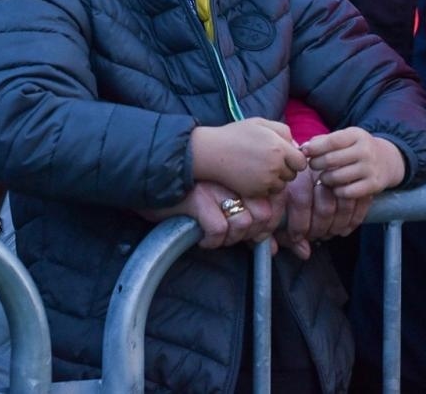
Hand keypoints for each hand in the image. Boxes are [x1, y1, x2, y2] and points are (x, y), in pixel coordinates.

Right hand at [139, 182, 283, 252]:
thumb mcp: (221, 204)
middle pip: (263, 214)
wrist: (152, 183)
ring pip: (243, 223)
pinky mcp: (197, 199)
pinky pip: (218, 229)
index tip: (257, 237)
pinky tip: (202, 239)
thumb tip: (273, 249)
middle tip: (233, 237)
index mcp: (240, 176)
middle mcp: (231, 179)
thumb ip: (250, 223)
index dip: (270, 225)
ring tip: (215, 237)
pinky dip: (211, 241)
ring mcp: (214, 188)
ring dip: (231, 239)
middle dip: (252, 235)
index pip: (274, 200)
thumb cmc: (189, 197)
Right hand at [192, 118, 305, 198]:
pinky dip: (263, 187)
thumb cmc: (235, 135)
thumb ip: (283, 130)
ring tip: (258, 169)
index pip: (301, 161)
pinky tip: (251, 176)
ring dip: (274, 180)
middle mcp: (275, 165)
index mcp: (279, 147)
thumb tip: (295, 144)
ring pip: (281, 186)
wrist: (212, 152)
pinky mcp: (256, 192)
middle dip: (284, 170)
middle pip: (292, 175)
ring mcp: (266, 180)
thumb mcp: (259, 123)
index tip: (283, 156)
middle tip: (268, 161)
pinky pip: (268, 193)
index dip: (294, 159)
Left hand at [277, 167, 370, 259]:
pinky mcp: (356, 176)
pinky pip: (360, 202)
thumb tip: (303, 252)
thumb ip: (283, 229)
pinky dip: (353, 220)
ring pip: (344, 204)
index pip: (300, 201)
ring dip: (336, 226)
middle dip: (319, 229)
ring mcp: (340, 171)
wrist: (310, 160)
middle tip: (314, 236)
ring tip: (327, 233)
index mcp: (297, 170)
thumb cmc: (290, 185)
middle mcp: (320, 168)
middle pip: (325, 206)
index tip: (296, 237)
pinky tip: (343, 230)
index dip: (299, 225)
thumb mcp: (280, 201)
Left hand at [301, 127, 404, 199]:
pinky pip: (347, 192)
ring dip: (325, 179)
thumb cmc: (356, 148)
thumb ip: (324, 141)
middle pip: (331, 160)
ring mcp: (370, 169)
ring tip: (324, 177)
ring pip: (336, 177)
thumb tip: (304, 148)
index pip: (331, 141)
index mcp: (356, 135)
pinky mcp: (374, 185)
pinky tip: (336, 187)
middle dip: (315, 164)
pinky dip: (337, 191)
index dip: (314, 148)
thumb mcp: (345, 138)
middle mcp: (365, 151)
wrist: (387, 160)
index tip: (304, 152)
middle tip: (312, 166)